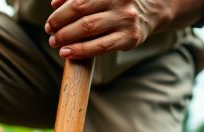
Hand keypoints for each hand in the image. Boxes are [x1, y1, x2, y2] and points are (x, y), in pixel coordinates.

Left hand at [45, 0, 173, 59]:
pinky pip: (101, 47)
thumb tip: (54, 3)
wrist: (152, 8)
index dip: (60, 13)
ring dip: (67, 39)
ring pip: (90, 30)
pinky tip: (67, 53)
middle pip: (82, 14)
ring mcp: (127, 20)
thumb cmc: (118, 1)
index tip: (50, 23)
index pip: (79, 1)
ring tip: (55, 43)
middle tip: (51, 34)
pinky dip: (81, 51)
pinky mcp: (130, 38)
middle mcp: (121, 1)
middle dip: (61, 26)